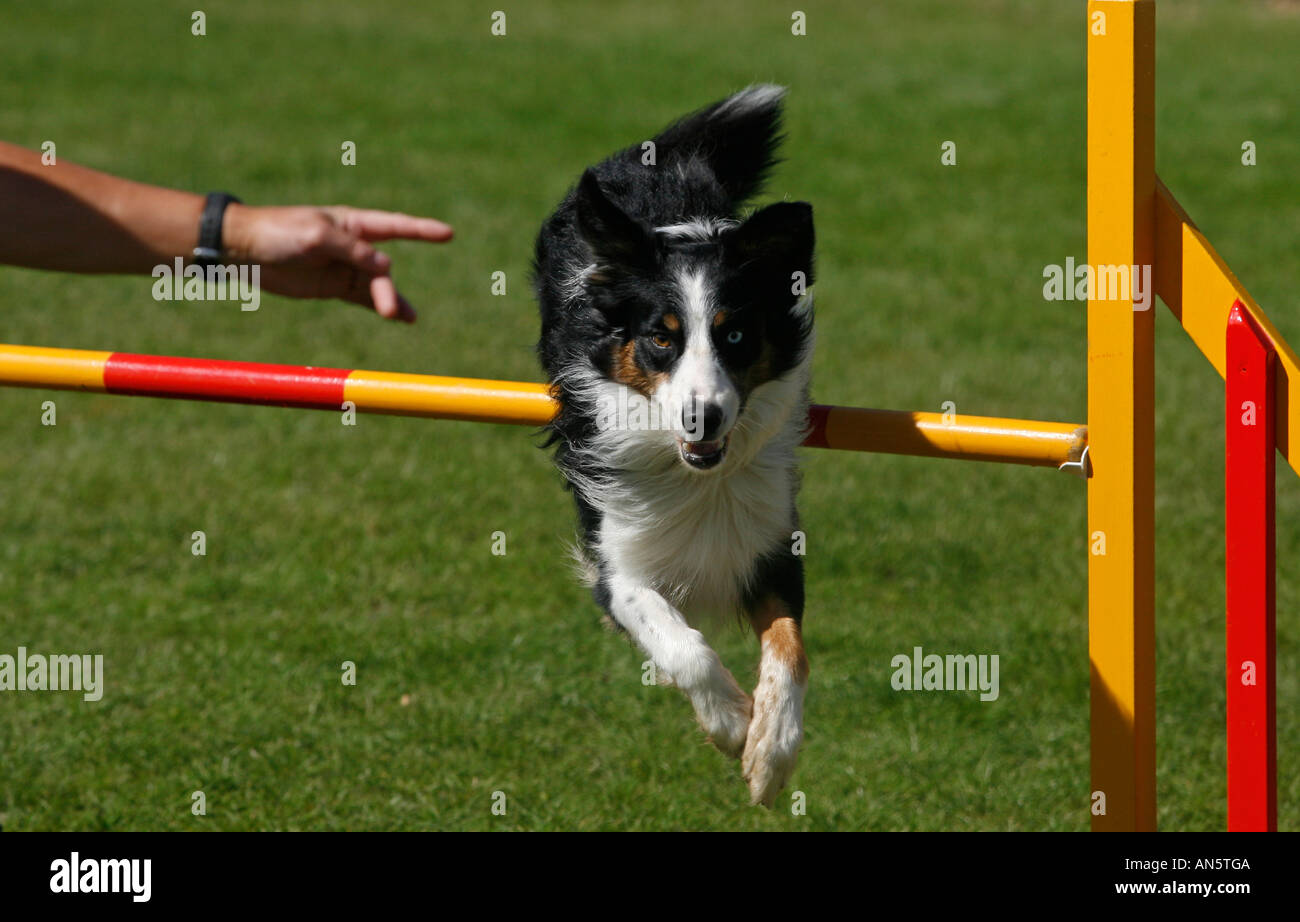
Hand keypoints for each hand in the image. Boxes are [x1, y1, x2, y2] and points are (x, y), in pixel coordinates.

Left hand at [222, 204, 452, 321]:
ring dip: (390, 300)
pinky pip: (363, 298)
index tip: (448, 234)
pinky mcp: (333, 285)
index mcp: (351, 223)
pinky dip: (379, 307)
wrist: (244, 250)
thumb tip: (386, 266)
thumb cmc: (279, 232)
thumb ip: (352, 250)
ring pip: (377, 285)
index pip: (395, 226)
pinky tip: (399, 317)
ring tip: (402, 317)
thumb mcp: (316, 236)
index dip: (422, 230)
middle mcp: (353, 245)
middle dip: (388, 288)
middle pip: (382, 268)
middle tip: (390, 311)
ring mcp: (344, 266)